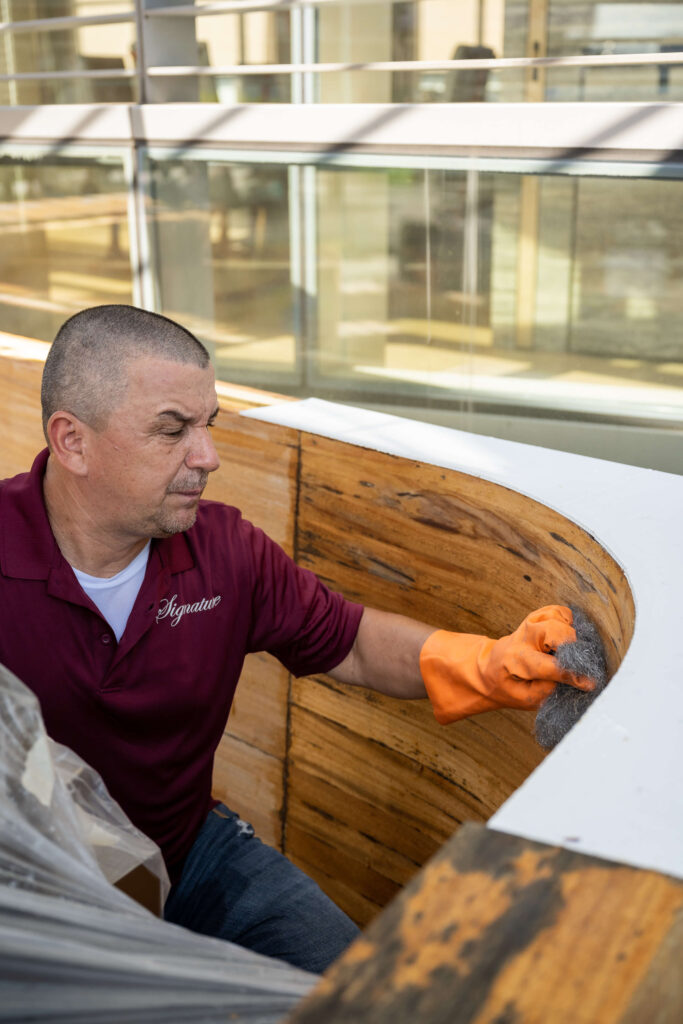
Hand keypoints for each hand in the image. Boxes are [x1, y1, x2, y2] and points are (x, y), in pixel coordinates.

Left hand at [419, 605, 595, 723]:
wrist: (489, 667)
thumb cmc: (510, 686)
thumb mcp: (526, 699)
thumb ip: (549, 690)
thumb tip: (576, 679)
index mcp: (517, 661)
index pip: (550, 666)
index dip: (572, 674)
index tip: (590, 682)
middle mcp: (523, 638)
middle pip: (554, 631)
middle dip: (571, 646)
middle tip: (577, 661)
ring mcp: (529, 624)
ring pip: (557, 617)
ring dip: (569, 632)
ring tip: (569, 649)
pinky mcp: (536, 616)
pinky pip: (558, 611)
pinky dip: (567, 621)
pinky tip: (565, 636)